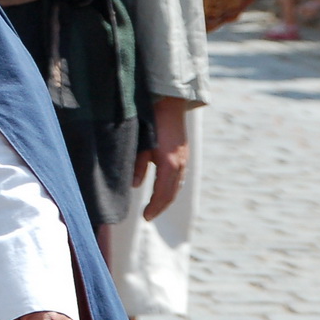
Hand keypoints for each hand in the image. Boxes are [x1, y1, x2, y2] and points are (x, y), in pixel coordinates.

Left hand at [133, 95, 189, 219]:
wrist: (169, 103)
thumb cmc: (151, 122)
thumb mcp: (141, 145)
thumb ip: (138, 165)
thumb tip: (135, 185)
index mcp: (169, 164)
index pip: (162, 194)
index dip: (154, 207)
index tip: (145, 217)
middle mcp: (180, 164)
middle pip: (171, 193)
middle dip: (160, 206)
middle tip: (148, 216)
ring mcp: (184, 159)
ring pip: (177, 186)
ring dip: (167, 198)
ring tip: (156, 206)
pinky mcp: (184, 154)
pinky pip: (179, 177)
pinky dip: (172, 187)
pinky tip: (165, 189)